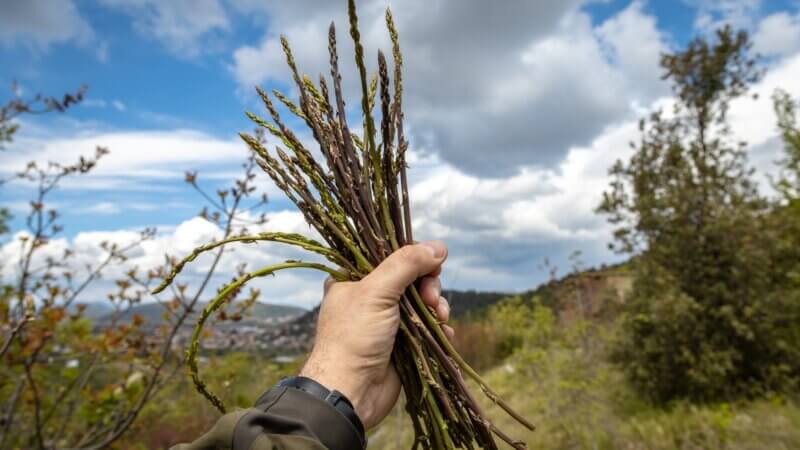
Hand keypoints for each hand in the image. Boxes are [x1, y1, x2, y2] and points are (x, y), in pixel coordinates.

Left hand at [298, 240, 453, 428]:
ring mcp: (387, 321)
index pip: (392, 255)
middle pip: (413, 278)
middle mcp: (371, 297)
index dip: (415, 258)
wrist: (350, 392)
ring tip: (439, 318)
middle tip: (431, 299)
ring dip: (437, 307)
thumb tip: (439, 246)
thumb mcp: (376, 291)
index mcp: (354, 278)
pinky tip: (443, 334)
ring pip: (423, 303)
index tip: (432, 265)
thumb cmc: (354, 337)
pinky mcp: (402, 344)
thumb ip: (406, 264)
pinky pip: (428, 328)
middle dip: (429, 287)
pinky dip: (438, 329)